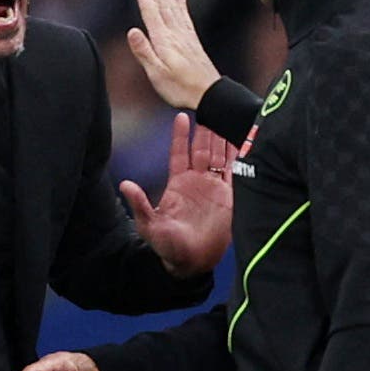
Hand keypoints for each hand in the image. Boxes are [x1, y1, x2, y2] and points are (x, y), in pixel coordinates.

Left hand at [122, 112, 234, 276]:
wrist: (191, 263)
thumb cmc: (168, 247)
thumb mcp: (150, 225)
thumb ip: (140, 204)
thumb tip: (125, 185)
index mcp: (179, 184)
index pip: (180, 153)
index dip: (181, 135)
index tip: (182, 116)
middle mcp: (198, 183)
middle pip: (203, 149)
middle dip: (206, 129)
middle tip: (210, 107)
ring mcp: (215, 189)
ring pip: (221, 157)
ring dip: (223, 138)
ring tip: (228, 116)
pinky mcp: (230, 198)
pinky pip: (236, 173)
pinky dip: (240, 157)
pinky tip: (244, 142)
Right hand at [127, 0, 219, 110]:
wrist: (209, 95)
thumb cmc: (181, 88)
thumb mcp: (157, 74)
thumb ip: (144, 52)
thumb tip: (132, 31)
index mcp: (163, 40)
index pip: (150, 10)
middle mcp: (174, 33)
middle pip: (161, 4)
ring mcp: (185, 36)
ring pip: (172, 6)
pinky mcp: (192, 41)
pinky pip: (184, 17)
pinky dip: (181, 4)